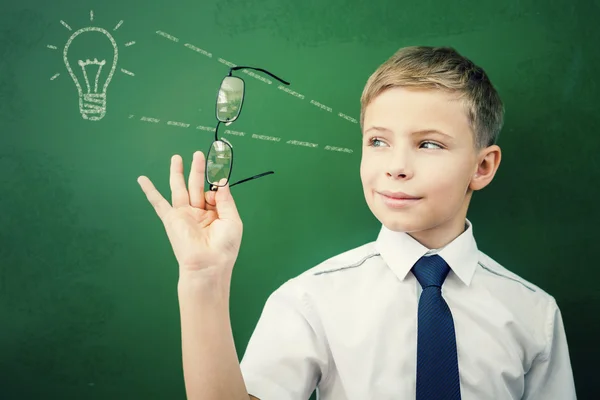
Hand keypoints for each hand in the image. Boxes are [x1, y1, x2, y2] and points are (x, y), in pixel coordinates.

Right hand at [137, 151, 242, 274]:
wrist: (208, 265)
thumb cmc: (224, 247)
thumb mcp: (232, 220)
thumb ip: (226, 199)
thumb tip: (221, 181)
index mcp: (215, 214)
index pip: (214, 194)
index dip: (217, 188)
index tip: (219, 186)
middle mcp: (199, 213)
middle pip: (196, 186)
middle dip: (197, 170)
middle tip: (198, 154)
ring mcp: (184, 215)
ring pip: (179, 189)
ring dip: (178, 173)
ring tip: (176, 157)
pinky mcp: (171, 219)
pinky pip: (158, 203)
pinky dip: (150, 191)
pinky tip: (142, 179)